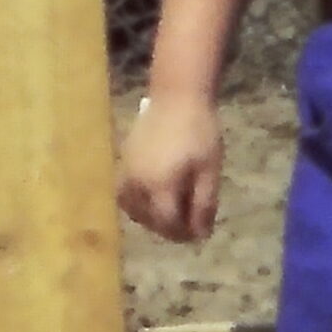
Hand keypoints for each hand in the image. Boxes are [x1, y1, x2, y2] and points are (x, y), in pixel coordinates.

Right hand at [118, 93, 223, 242]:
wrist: (177, 96)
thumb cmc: (199, 132)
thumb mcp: (209, 170)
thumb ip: (204, 204)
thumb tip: (201, 234)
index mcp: (158, 186)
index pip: (167, 223)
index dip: (183, 234)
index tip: (199, 235)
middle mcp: (136, 183)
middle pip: (147, 219)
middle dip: (168, 228)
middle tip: (189, 226)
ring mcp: (125, 171)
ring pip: (132, 208)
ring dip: (150, 218)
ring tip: (171, 213)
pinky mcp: (122, 160)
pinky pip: (125, 192)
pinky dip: (138, 203)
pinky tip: (155, 197)